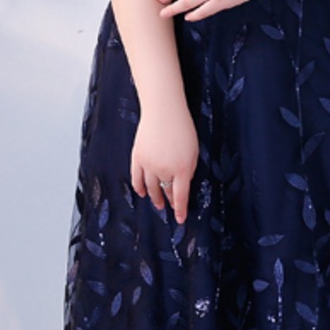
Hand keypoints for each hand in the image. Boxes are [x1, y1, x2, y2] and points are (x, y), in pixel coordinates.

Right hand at [130, 102, 198, 222]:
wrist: (163, 110)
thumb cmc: (183, 127)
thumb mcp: (193, 151)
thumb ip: (188, 169)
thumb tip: (181, 183)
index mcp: (182, 169)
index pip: (180, 196)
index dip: (180, 210)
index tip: (180, 220)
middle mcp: (164, 170)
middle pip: (166, 191)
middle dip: (169, 201)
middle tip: (169, 207)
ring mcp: (149, 164)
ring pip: (150, 187)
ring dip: (154, 197)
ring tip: (157, 204)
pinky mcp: (137, 157)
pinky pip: (136, 178)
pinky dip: (139, 187)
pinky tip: (142, 193)